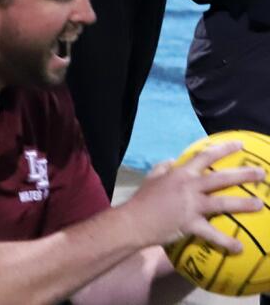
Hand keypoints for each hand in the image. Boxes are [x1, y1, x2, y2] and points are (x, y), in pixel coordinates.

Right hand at [124, 141, 264, 254]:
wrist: (135, 220)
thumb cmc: (143, 199)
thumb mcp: (151, 177)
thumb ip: (162, 167)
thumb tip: (171, 160)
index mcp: (180, 173)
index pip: (205, 156)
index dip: (223, 149)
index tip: (239, 145)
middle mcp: (189, 186)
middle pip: (221, 178)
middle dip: (243, 174)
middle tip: (261, 173)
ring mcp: (191, 205)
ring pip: (222, 202)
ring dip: (243, 203)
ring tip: (260, 204)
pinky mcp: (191, 224)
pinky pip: (212, 234)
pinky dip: (226, 242)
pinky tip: (239, 247)